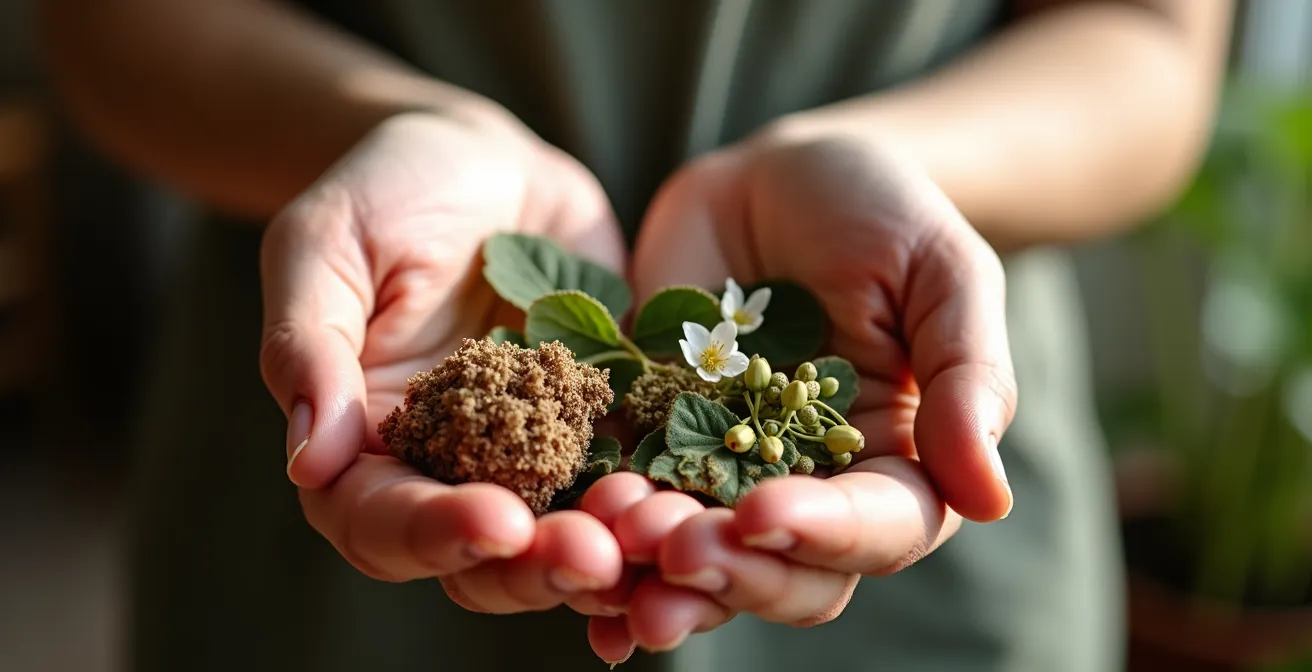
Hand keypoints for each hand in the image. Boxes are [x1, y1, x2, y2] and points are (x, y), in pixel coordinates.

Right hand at [258, 111, 635, 612]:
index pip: (378, 520)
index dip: (431, 532)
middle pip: (478, 557)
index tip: (495, 522)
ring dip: (604, 552)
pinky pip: (629, 479)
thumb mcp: (326, 244)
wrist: (483, 162)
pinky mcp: (599, 428)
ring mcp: (530, 456)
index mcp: (363, 444)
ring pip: (559, 537)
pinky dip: (656, 503)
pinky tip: (694, 507)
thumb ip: (308, 343)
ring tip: (649, 538)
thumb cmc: (385, 192)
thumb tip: (308, 458)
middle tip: (593, 558)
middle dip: (533, 567)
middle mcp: (446, 469)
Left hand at [582, 129, 1018, 660]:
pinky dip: (600, 542)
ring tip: (610, 541)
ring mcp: (724, 475)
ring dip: (654, 568)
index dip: (824, 533)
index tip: (766, 512)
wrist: (774, 179)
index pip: (877, 528)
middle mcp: (810, 492)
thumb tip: (991, 499)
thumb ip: (969, 377)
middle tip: (670, 550)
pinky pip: (627, 509)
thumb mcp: (942, 272)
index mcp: (896, 465)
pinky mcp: (650, 448)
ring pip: (698, 559)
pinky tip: (569, 556)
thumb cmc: (879, 213)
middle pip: (784, 570)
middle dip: (728, 570)